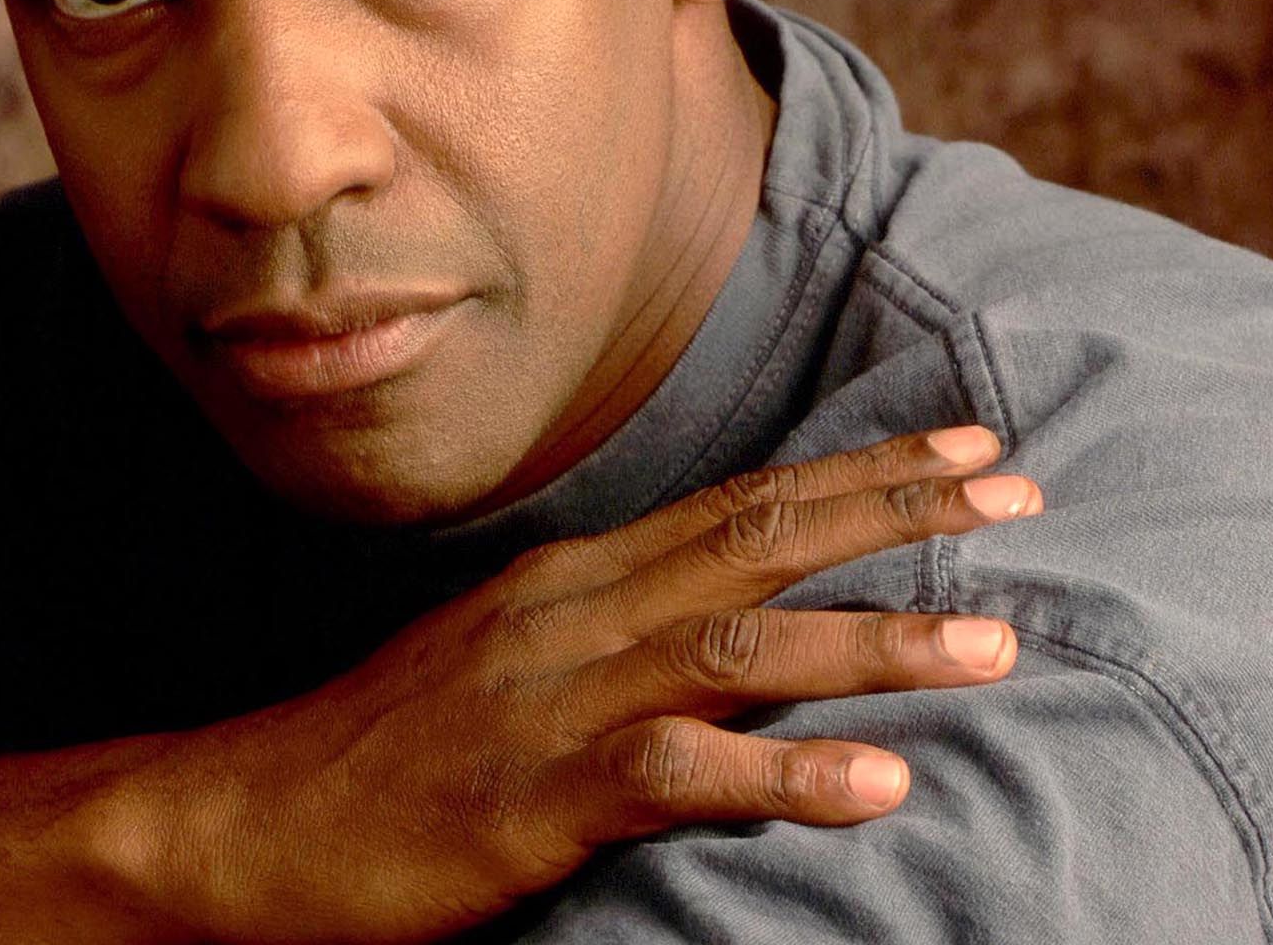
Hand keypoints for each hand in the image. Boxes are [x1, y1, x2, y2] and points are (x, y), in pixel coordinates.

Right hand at [133, 425, 1041, 943]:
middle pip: (760, 543)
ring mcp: (555, 700)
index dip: (861, 473)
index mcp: (576, 581)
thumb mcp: (511, 664)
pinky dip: (785, 775)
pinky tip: (878, 787)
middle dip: (898, 516)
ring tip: (996, 642)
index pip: (742, 504)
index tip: (969, 449)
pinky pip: (679, 775)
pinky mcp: (535, 798)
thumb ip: (615, 635)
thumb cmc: (392, 755)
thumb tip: (727, 629)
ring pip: (739, 649)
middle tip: (1021, 493)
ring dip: (873, 641)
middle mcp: (576, 615)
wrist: (251, 822)